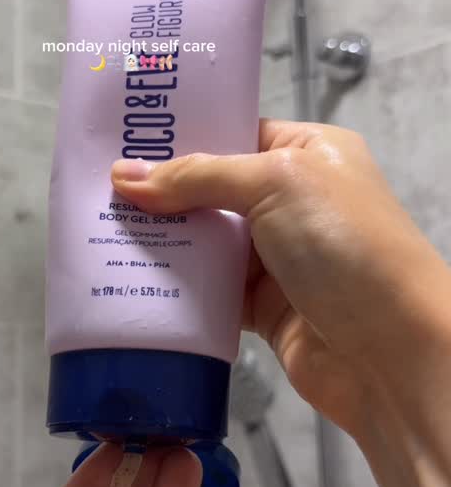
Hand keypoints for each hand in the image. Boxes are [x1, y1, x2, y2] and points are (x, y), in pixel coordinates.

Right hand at [113, 121, 450, 486]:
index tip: (122, 136)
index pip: (235, 133)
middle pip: (212, 187)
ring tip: (98, 228)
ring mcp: (277, 257)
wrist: (390, 353)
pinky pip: (207, 288)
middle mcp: (293, 200)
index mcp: (308, 153)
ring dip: (162, 239)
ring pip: (205, 240)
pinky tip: (128, 276)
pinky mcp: (261, 307)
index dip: (181, 135)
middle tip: (96, 187)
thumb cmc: (346, 247)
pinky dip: (174, 285)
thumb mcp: (277, 185)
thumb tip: (125, 177)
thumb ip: (199, 176)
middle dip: (160, 190)